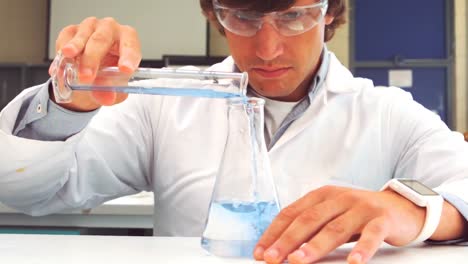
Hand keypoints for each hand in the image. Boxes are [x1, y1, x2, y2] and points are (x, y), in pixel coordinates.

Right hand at [50, 17, 141, 110]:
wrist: (89, 75)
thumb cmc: (109, 76)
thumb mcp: (113, 89)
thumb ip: (111, 93)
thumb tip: (107, 98)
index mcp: (129, 41)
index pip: (131, 45)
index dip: (129, 57)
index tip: (125, 70)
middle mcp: (111, 29)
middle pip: (102, 40)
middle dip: (93, 59)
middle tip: (86, 77)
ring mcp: (90, 27)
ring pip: (83, 36)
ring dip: (75, 49)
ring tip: (69, 56)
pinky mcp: (72, 30)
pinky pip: (66, 38)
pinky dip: (61, 53)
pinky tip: (60, 67)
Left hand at [253, 185, 426, 263]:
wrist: (401, 206)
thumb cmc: (359, 213)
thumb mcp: (332, 214)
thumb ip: (311, 226)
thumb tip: (283, 248)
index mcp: (322, 195)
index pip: (292, 213)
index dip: (274, 232)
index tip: (261, 251)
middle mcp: (339, 198)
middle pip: (309, 220)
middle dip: (287, 240)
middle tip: (273, 258)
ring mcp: (361, 207)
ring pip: (335, 228)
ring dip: (315, 246)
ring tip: (299, 260)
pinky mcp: (382, 219)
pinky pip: (371, 236)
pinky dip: (362, 249)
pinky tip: (353, 262)